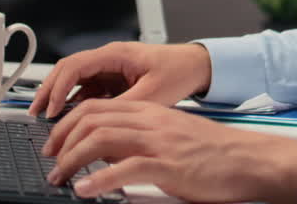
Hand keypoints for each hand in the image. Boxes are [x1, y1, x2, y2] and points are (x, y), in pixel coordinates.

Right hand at [28, 42, 211, 118]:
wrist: (196, 66)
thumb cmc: (178, 70)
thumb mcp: (152, 93)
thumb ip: (124, 106)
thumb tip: (98, 121)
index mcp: (115, 54)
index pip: (75, 66)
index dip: (58, 88)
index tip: (51, 109)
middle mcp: (108, 59)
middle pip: (67, 71)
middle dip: (49, 91)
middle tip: (36, 113)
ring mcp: (109, 70)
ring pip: (75, 82)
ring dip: (60, 99)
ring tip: (47, 120)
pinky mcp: (113, 81)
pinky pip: (87, 91)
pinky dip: (75, 104)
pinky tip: (69, 120)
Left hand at [43, 98, 296, 203]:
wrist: (247, 160)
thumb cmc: (213, 154)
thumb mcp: (171, 136)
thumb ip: (139, 138)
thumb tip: (106, 151)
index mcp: (150, 112)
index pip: (97, 107)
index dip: (68, 123)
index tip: (54, 142)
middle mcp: (150, 122)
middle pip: (92, 119)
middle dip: (61, 139)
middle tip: (49, 160)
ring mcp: (158, 142)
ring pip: (101, 140)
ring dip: (71, 159)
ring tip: (59, 177)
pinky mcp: (167, 166)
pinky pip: (124, 169)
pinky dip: (98, 180)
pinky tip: (85, 190)